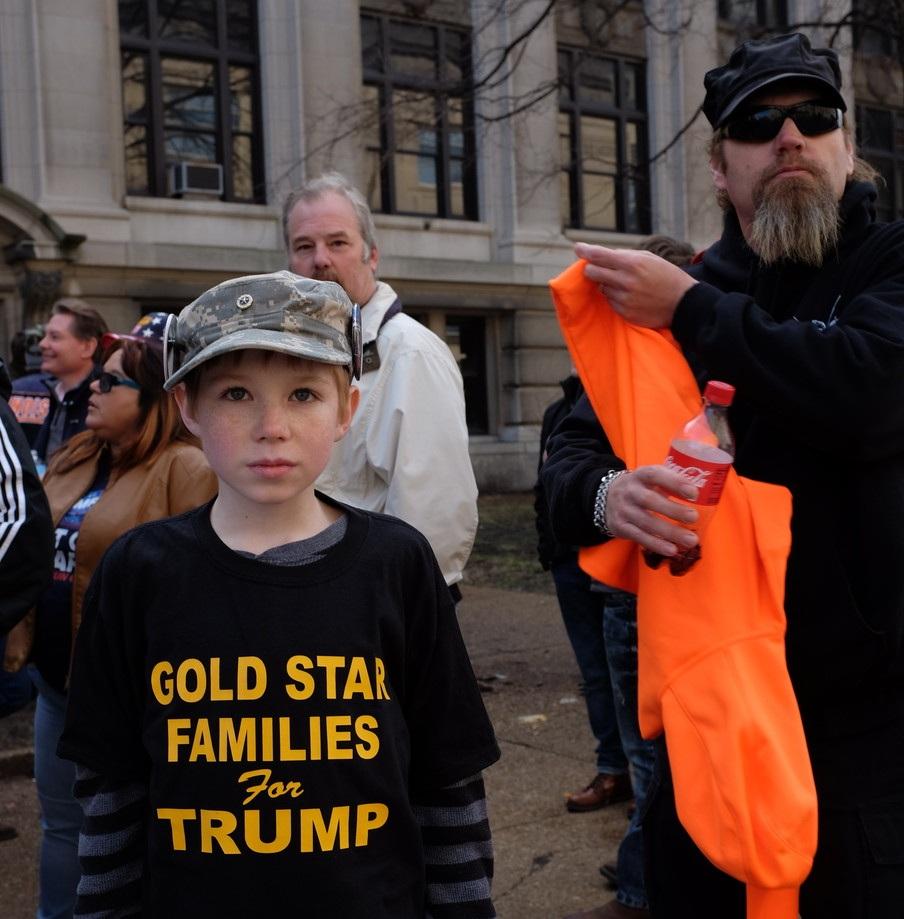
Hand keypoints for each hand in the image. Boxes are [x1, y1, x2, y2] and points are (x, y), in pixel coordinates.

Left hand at [575, 242, 695, 328]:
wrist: (683, 303)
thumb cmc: (666, 276)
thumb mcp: (649, 258)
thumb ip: (624, 256)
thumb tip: (602, 256)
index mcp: (632, 263)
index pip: (599, 255)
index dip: (585, 251)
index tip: (578, 248)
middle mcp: (626, 281)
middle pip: (592, 273)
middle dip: (592, 269)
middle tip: (598, 268)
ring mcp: (624, 299)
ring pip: (602, 288)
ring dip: (608, 284)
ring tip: (626, 284)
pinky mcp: (625, 313)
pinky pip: (610, 302)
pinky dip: (616, 298)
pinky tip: (631, 296)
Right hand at [606, 465, 699, 555]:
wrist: (606, 497)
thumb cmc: (640, 488)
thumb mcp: (650, 479)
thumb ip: (670, 483)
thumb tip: (699, 494)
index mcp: (640, 475)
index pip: (655, 475)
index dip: (674, 482)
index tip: (694, 493)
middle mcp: (629, 491)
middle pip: (650, 500)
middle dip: (673, 510)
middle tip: (694, 517)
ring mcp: (623, 510)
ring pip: (647, 522)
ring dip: (670, 532)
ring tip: (691, 540)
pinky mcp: (620, 527)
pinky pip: (639, 537)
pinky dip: (656, 544)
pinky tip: (672, 550)